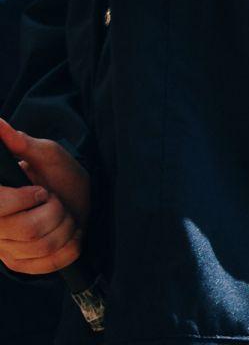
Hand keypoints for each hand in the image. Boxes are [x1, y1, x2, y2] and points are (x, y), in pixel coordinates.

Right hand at [0, 119, 87, 276]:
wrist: (79, 199)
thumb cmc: (59, 175)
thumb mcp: (45, 154)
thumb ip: (21, 142)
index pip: (0, 209)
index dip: (25, 200)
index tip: (41, 191)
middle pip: (26, 229)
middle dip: (54, 211)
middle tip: (56, 202)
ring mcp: (7, 251)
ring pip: (42, 246)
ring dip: (65, 227)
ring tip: (64, 216)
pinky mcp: (24, 266)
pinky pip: (52, 263)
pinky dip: (70, 247)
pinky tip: (70, 235)